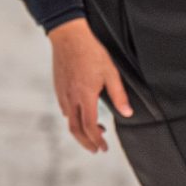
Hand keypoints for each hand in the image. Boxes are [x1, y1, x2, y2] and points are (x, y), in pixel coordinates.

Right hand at [48, 17, 131, 153]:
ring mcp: (62, 93)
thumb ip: (119, 95)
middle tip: (96, 149)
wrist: (68, 36)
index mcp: (85, 96)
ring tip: (95, 131)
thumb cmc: (91, 52)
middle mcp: (71, 98)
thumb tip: (127, 113)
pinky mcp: (58, 87)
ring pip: (69, 120)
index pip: (89, 127)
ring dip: (81, 130)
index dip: (96, 140)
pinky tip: (82, 113)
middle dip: (86, 142)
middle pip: (75, 129)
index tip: (103, 148)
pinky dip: (74, 118)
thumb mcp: (111, 73)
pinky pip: (65, 108)